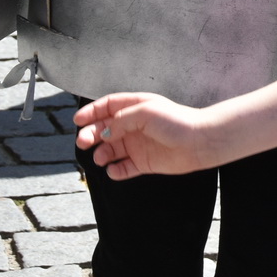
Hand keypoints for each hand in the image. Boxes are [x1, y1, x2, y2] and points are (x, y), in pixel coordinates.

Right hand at [74, 93, 217, 178]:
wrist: (199, 142)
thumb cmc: (176, 122)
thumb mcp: (146, 112)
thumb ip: (121, 120)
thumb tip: (104, 132)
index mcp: (137, 107)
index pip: (109, 106)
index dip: (92, 112)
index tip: (77, 121)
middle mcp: (136, 125)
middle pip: (105, 128)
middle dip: (92, 134)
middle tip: (84, 142)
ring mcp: (139, 144)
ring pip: (111, 149)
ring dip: (102, 153)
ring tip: (100, 157)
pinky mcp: (144, 162)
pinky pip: (124, 168)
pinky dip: (115, 170)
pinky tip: (113, 170)